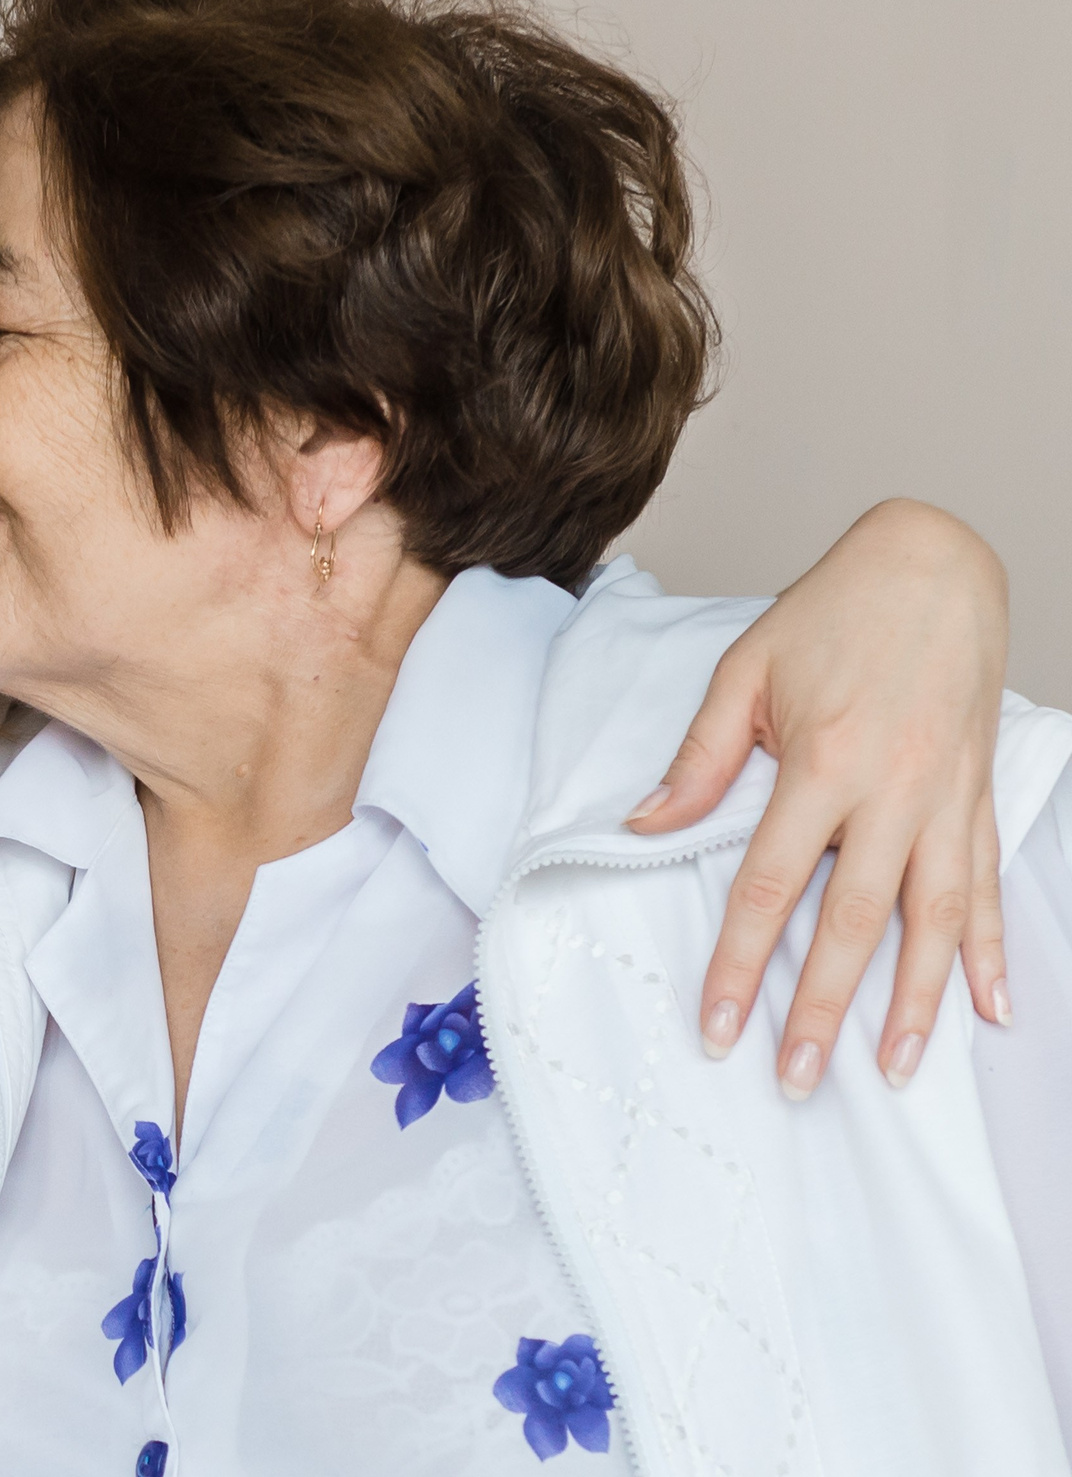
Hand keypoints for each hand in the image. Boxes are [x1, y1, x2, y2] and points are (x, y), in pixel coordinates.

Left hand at [629, 500, 1009, 1095]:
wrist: (934, 563)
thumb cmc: (832, 613)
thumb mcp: (744, 671)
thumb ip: (700, 759)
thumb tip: (646, 827)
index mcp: (823, 761)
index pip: (768, 884)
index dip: (741, 961)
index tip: (720, 1024)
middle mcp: (892, 790)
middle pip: (853, 920)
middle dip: (824, 1006)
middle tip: (798, 1076)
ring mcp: (945, 797)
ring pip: (934, 918)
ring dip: (915, 999)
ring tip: (893, 1067)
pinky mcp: (979, 794)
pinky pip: (987, 883)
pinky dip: (991, 948)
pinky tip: (992, 1006)